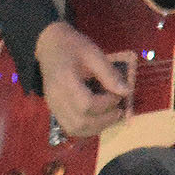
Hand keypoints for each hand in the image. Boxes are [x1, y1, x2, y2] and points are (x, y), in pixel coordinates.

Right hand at [35, 20, 133, 138]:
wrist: (48, 45)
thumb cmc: (72, 46)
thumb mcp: (93, 53)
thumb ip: (109, 73)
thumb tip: (126, 92)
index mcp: (64, 80)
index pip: (86, 104)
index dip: (107, 104)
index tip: (118, 94)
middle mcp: (56, 96)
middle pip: (80, 122)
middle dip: (105, 120)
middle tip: (118, 110)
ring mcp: (53, 104)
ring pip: (74, 129)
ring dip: (97, 128)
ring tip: (110, 116)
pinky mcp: (54, 108)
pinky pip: (70, 127)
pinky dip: (87, 128)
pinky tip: (97, 118)